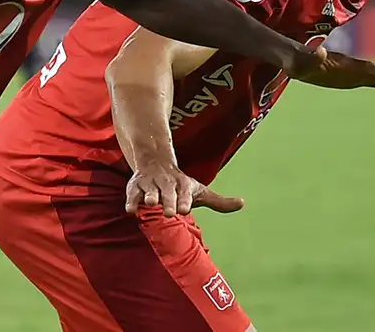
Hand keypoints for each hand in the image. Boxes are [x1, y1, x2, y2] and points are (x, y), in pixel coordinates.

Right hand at [126, 160, 244, 216]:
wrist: (156, 163)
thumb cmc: (180, 184)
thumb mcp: (200, 191)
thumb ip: (219, 202)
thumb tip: (243, 204)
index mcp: (182, 186)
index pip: (185, 193)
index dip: (185, 200)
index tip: (185, 209)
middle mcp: (166, 184)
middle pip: (168, 193)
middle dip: (169, 201)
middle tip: (171, 213)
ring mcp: (150, 184)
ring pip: (149, 190)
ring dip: (150, 196)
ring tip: (151, 203)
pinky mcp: (135, 187)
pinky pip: (132, 194)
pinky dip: (131, 201)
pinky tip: (131, 210)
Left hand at [290, 45, 374, 90]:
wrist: (294, 57)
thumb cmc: (296, 62)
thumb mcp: (301, 62)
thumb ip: (311, 57)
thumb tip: (320, 50)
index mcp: (345, 65)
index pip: (369, 70)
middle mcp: (353, 66)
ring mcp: (353, 71)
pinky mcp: (350, 76)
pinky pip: (372, 79)